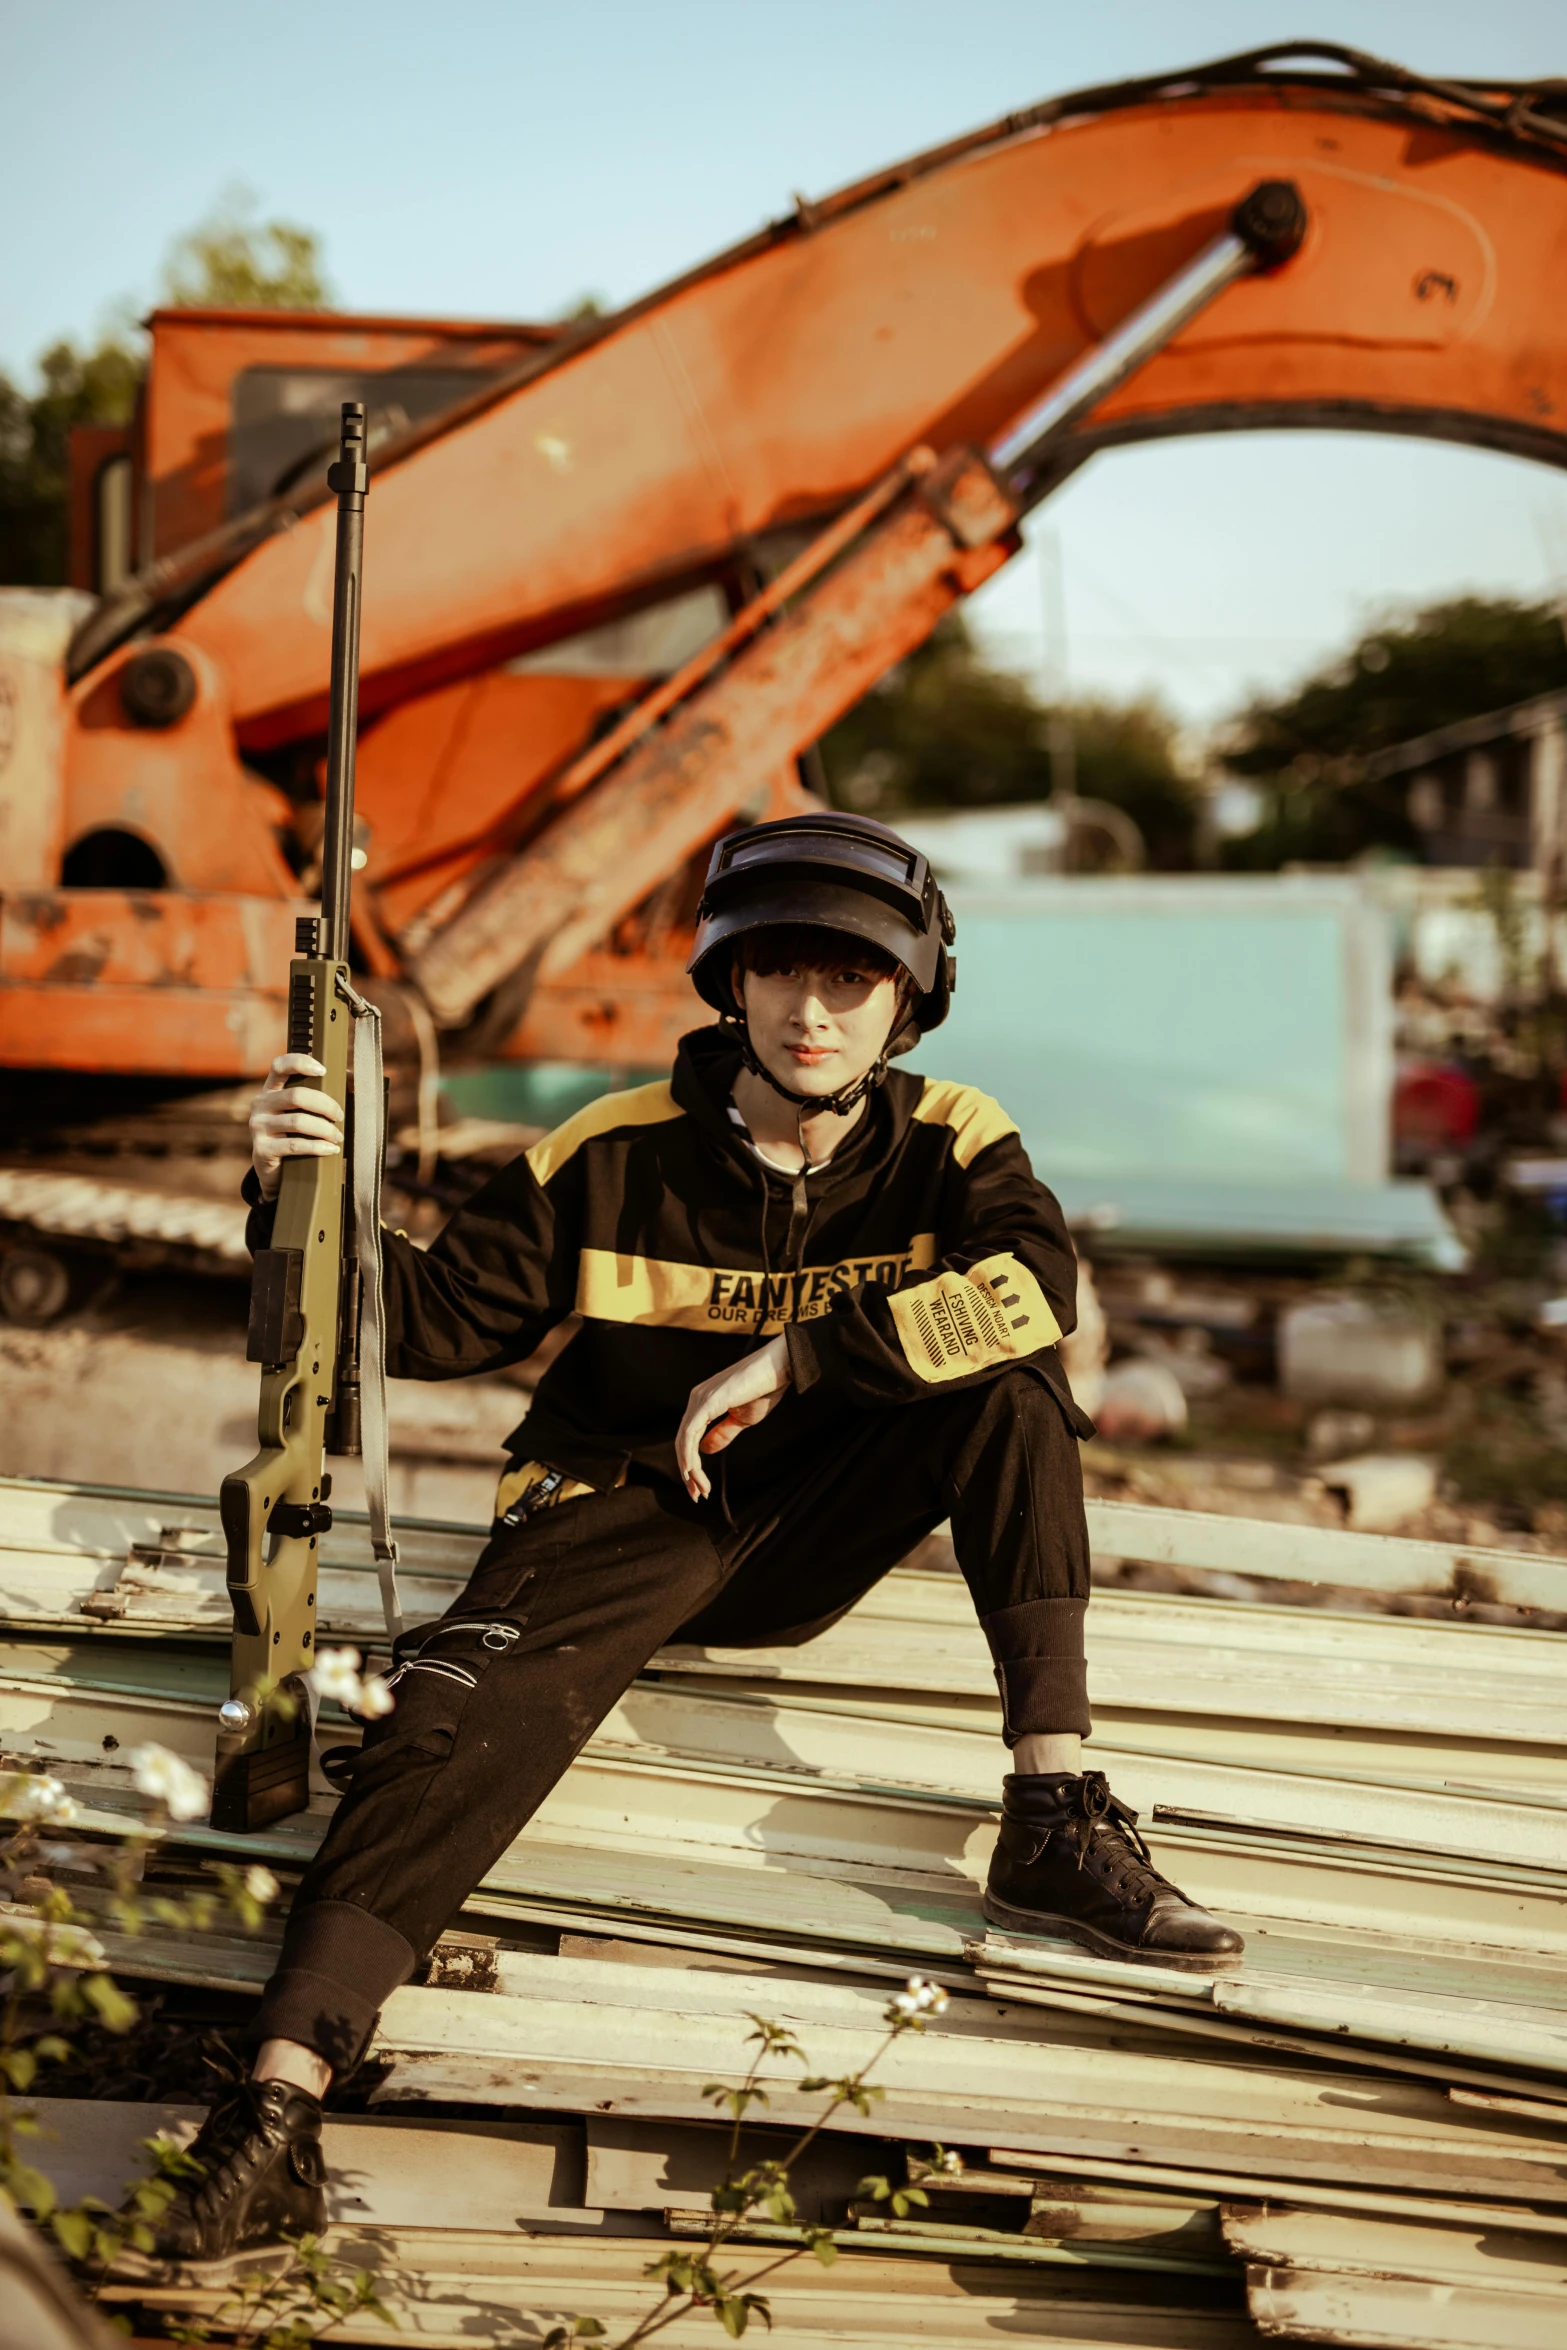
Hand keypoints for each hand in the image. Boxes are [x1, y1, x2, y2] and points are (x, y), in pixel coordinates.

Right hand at [249, 1053, 343, 1200]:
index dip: (301, 1062)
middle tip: (340, 1116)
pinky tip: (331, 1149)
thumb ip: (323, 1092)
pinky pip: (295, 1145)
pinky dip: (318, 1147)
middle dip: (325, 1105)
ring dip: (325, 1129)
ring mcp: (258, 1126)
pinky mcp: (262, 1149)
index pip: (279, 1065)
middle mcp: (261, 1104)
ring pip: (298, 1122)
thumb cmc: (296, 1133)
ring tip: (338, 1137)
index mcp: (272, 1089)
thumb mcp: (304, 1111)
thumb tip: (352, 1079)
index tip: (324, 1071)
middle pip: (296, 1096)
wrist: (276, 1170)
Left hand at [676, 1335, 791, 1500]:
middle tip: (697, 1495)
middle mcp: (696, 1398)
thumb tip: (705, 1450)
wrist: (779, 1367)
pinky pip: (690, 1434)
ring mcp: (699, 1399)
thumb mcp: (742, 1419)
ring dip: (690, 1469)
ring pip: (684, 1441)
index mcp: (703, 1402)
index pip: (689, 1437)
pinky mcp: (706, 1402)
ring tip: (700, 1490)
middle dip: (688, 1471)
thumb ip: (722, 1433)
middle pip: (682, 1441)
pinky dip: (690, 1456)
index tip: (700, 1486)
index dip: (691, 1463)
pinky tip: (694, 1472)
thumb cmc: (765, 1389)